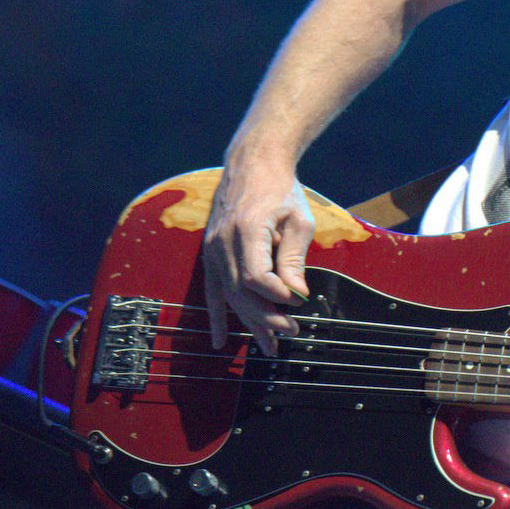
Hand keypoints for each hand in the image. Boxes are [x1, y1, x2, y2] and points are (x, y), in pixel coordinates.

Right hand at [201, 164, 315, 355]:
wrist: (253, 163)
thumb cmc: (281, 190)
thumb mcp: (298, 220)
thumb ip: (295, 258)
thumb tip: (296, 295)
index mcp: (246, 231)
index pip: (256, 277)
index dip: (277, 296)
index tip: (299, 302)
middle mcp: (222, 242)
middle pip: (240, 292)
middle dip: (266, 317)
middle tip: (292, 332)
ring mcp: (212, 248)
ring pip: (227, 295)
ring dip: (248, 322)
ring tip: (270, 345)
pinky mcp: (210, 252)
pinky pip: (211, 290)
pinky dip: (217, 316)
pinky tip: (221, 340)